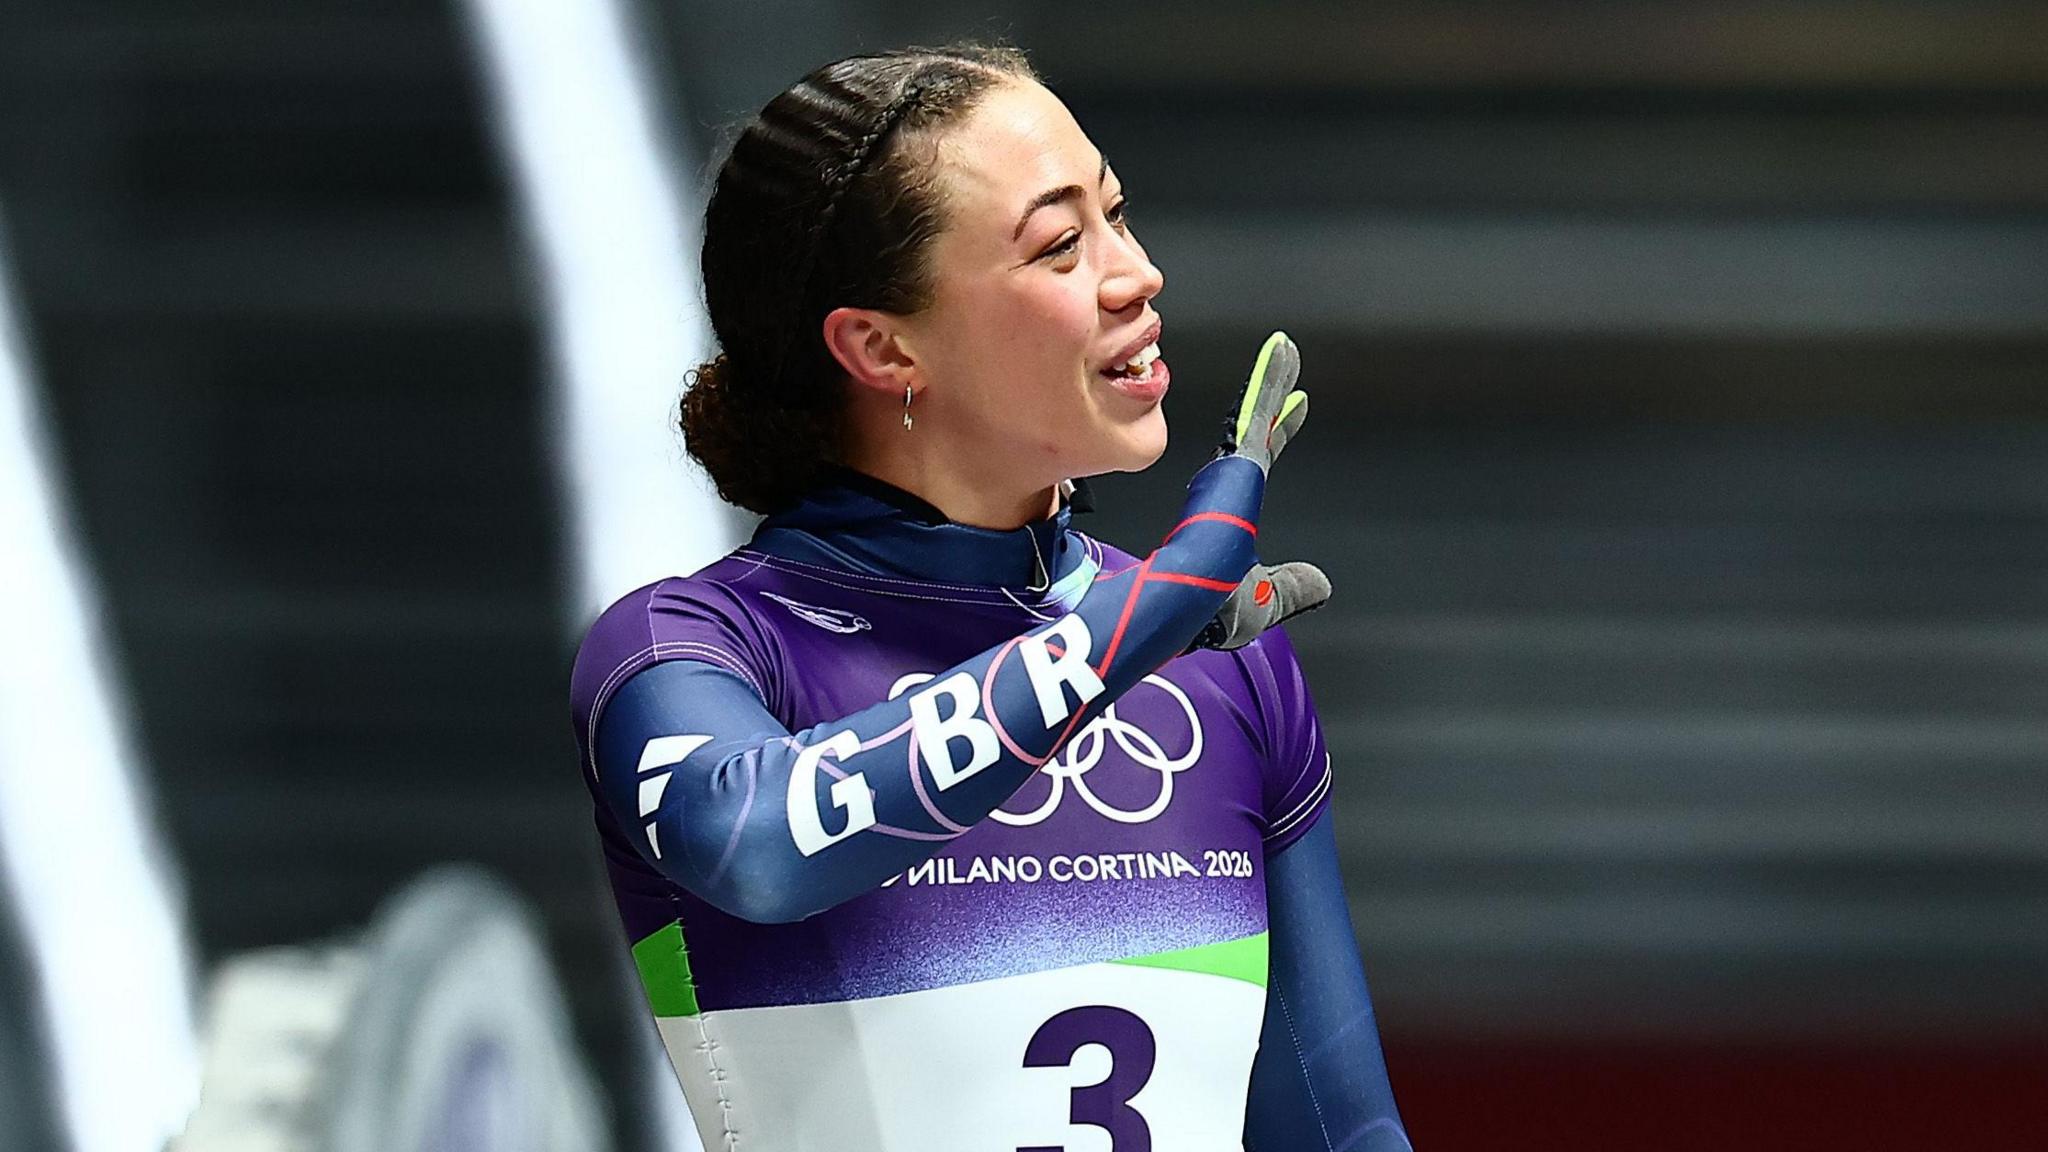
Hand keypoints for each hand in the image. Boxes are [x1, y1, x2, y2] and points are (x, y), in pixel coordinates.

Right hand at [1193, 332, 1330, 649]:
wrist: (1191, 608)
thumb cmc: (1211, 609)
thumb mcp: (1264, 599)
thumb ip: (1290, 588)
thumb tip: (1323, 585)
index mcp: (1230, 514)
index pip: (1258, 463)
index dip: (1277, 435)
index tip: (1295, 408)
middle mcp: (1226, 487)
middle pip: (1254, 430)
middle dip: (1270, 395)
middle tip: (1284, 362)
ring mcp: (1229, 473)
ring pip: (1255, 415)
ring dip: (1271, 382)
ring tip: (1286, 350)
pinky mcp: (1236, 464)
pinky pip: (1258, 414)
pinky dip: (1271, 383)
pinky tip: (1284, 355)